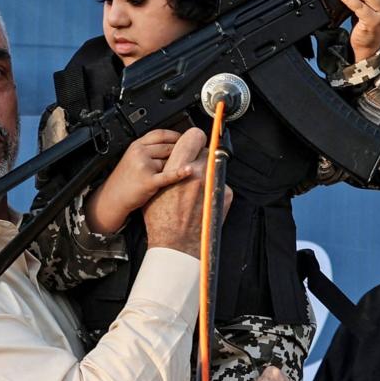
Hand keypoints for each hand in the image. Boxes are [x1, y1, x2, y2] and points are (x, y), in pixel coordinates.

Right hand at [86, 129, 192, 234]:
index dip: (175, 136)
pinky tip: (188, 170)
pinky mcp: (148, 181)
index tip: (184, 139)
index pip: (160, 134)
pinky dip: (179, 173)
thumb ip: (148, 149)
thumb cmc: (124, 180)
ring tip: (172, 173)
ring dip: (173, 167)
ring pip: (169, 162)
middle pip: (168, 147)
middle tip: (185, 158)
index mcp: (136, 145)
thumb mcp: (132, 157)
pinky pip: (168, 175)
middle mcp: (140, 153)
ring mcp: (144, 166)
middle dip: (178, 153)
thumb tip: (171, 144)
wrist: (112, 198)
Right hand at [141, 127, 207, 256]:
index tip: (193, 141)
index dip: (193, 138)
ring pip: (213, 166)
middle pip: (205, 150)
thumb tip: (175, 158)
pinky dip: (213, 188)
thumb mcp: (156, 189)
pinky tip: (203, 200)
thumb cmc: (162, 221)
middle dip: (199, 159)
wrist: (176, 244)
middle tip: (191, 173)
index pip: (193, 136)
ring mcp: (213, 182)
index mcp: (178, 167)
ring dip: (206, 172)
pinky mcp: (224, 193)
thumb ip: (168, 169)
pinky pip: (220, 181)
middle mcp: (198, 172)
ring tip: (196, 190)